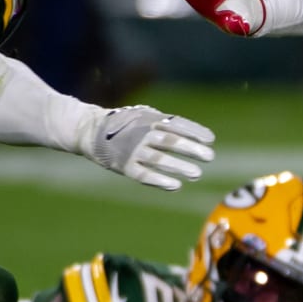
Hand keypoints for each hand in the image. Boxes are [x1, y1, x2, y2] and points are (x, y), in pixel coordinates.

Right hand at [80, 106, 214, 190]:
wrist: (91, 130)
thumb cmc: (126, 124)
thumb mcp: (145, 115)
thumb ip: (166, 123)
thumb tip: (196, 134)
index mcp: (150, 119)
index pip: (177, 124)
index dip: (194, 131)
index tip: (211, 139)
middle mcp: (142, 133)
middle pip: (170, 141)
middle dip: (191, 149)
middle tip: (210, 157)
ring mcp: (132, 150)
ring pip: (159, 159)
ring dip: (179, 166)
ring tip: (196, 174)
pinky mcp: (124, 166)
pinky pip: (144, 175)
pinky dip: (160, 181)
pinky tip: (175, 186)